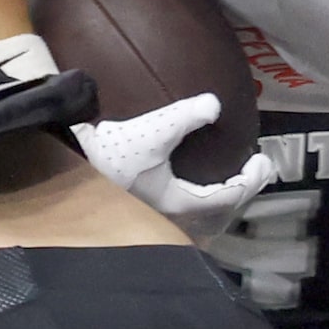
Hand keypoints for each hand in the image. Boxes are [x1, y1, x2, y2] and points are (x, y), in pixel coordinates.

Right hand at [73, 95, 275, 240]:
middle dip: (242, 192)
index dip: (251, 179)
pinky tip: (197, 190)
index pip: (230, 197)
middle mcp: (173, 222)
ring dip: (223, 202)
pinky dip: (204, 206)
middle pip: (221, 214)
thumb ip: (184, 117)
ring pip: (204, 221)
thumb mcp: (151, 131)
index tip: (262, 159)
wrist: (66, 171)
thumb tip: (215, 104)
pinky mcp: (145, 217)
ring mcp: (159, 223)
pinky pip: (188, 218)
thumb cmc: (110, 155)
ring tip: (232, 182)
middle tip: (257, 170)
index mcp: (181, 206)